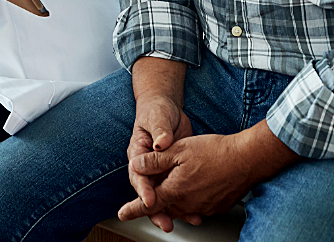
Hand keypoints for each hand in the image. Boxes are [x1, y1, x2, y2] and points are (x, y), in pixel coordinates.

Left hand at [118, 122, 301, 227]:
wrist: (246, 159)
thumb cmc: (215, 152)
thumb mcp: (178, 149)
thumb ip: (155, 160)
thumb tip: (137, 165)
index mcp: (174, 190)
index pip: (147, 203)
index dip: (132, 209)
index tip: (122, 214)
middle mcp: (187, 204)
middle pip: (166, 207)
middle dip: (158, 202)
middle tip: (153, 196)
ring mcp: (203, 208)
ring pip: (182, 208)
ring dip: (176, 201)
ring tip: (179, 186)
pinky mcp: (216, 207)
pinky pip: (197, 207)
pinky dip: (192, 200)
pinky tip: (197, 186)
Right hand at [126, 94, 198, 231]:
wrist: (167, 110)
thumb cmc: (157, 111)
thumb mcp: (157, 117)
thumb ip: (159, 130)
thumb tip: (160, 143)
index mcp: (138, 154)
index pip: (138, 174)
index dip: (143, 188)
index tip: (150, 200)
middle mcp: (147, 167)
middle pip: (149, 192)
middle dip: (155, 210)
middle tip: (165, 222)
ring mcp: (160, 171)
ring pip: (163, 195)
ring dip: (171, 211)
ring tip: (184, 221)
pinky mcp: (174, 173)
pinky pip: (176, 190)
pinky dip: (184, 202)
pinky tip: (195, 211)